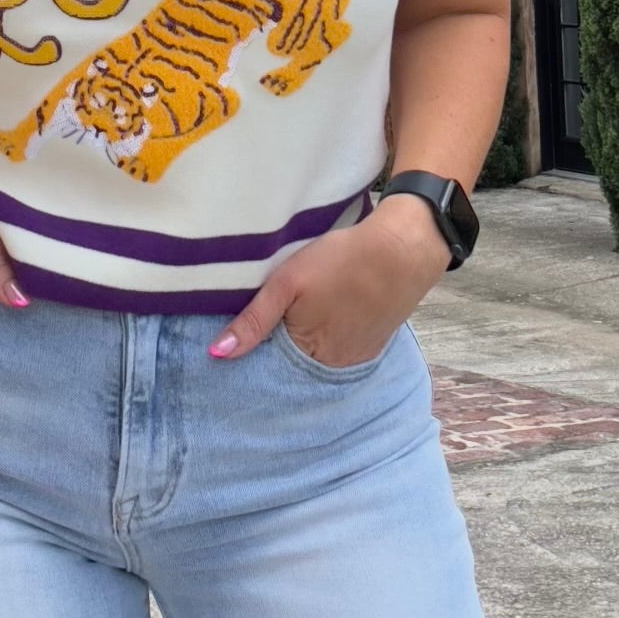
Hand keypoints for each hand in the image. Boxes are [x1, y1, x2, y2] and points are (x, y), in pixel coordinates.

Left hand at [207, 216, 438, 364]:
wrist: (402, 250)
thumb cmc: (341, 261)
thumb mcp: (287, 283)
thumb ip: (253, 320)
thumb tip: (216, 354)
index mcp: (307, 354)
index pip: (269, 367)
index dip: (255, 352)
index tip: (240, 337)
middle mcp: (332, 367)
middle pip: (294, 366)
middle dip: (278, 351)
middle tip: (271, 322)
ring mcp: (355, 358)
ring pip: (317, 359)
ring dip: (304, 345)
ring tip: (300, 317)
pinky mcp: (372, 345)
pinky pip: (341, 351)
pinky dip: (329, 339)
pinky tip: (326, 317)